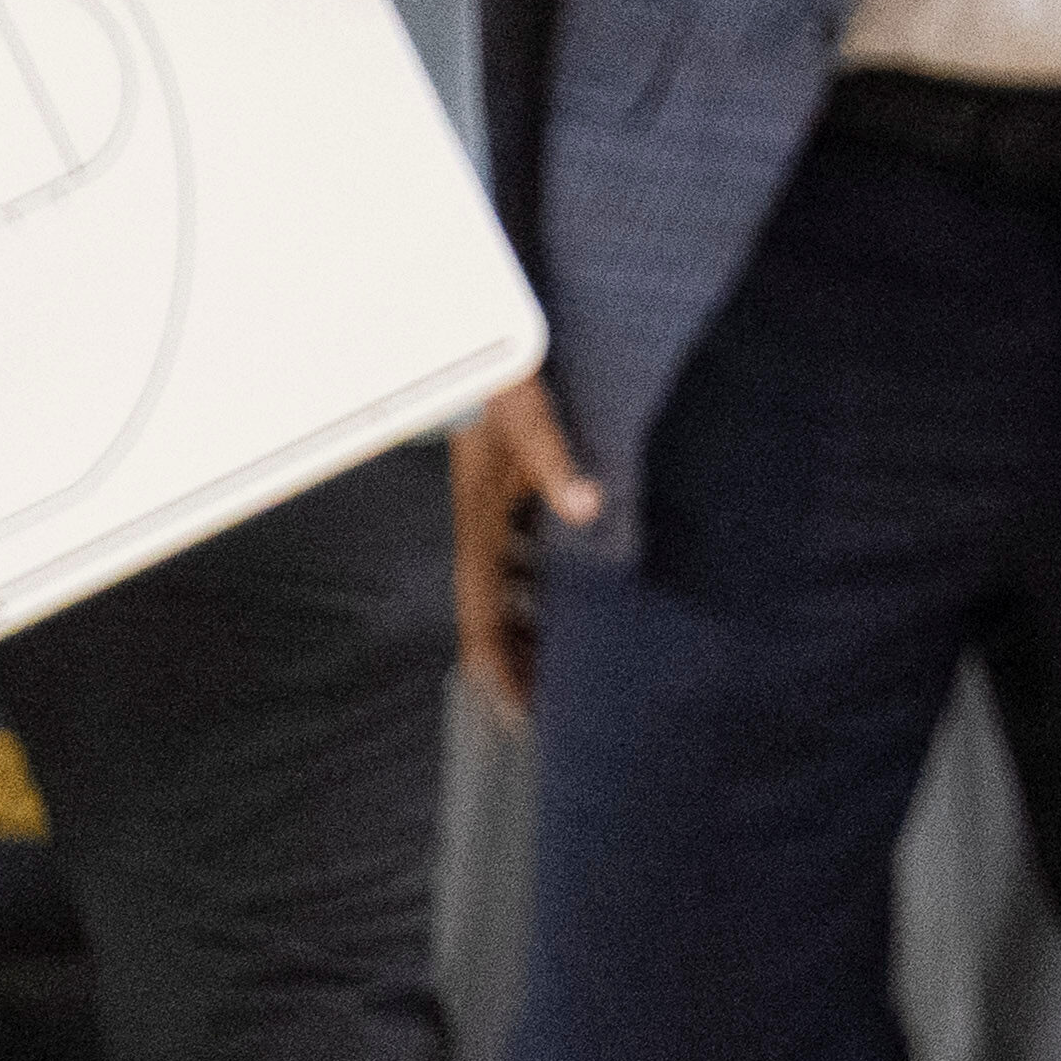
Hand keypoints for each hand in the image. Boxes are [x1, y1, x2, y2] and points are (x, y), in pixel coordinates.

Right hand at [452, 378, 602, 718]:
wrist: (475, 346)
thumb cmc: (500, 382)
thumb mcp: (532, 420)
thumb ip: (556, 464)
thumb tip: (585, 506)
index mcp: (478, 525)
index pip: (482, 616)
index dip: (497, 667)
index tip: (517, 714)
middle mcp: (481, 530)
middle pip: (492, 616)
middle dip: (515, 664)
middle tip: (548, 712)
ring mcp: (492, 516)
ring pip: (508, 591)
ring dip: (530, 630)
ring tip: (563, 672)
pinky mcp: (508, 499)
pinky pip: (523, 560)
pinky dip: (543, 590)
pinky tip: (573, 603)